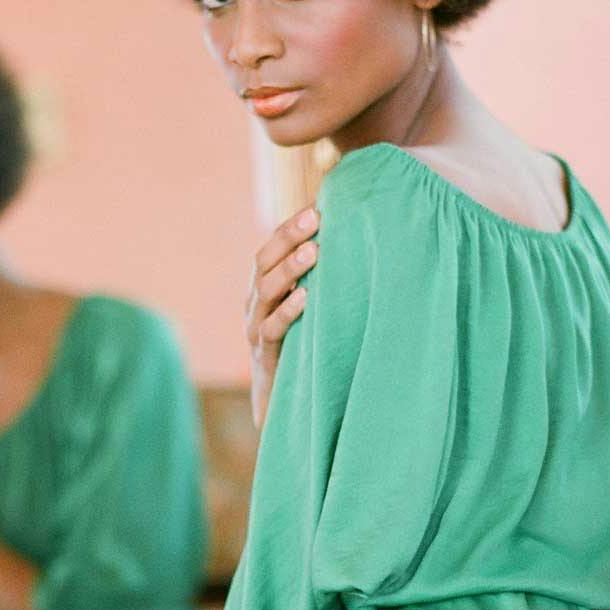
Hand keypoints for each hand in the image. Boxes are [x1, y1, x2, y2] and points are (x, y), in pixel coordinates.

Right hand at [246, 204, 318, 428]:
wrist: (282, 403)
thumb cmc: (301, 347)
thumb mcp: (308, 310)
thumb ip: (318, 281)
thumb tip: (354, 242)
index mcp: (263, 286)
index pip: (271, 247)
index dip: (290, 226)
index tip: (317, 206)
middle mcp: (255, 303)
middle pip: (264, 261)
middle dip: (288, 237)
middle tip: (315, 218)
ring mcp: (255, 328)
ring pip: (265, 291)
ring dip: (289, 268)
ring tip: (314, 251)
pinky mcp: (265, 354)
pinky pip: (272, 329)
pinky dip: (288, 311)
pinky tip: (306, 297)